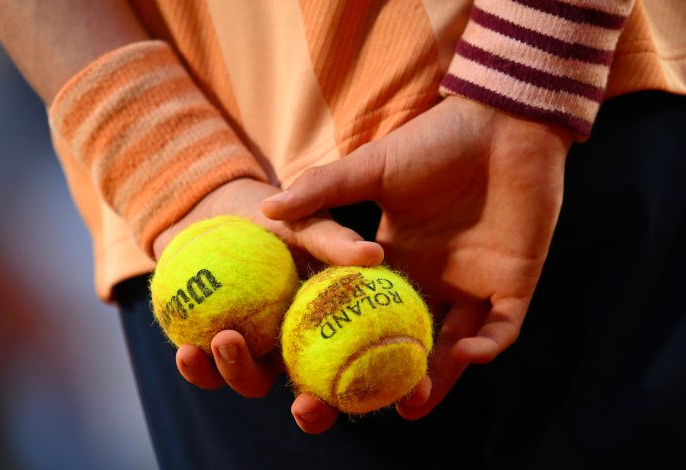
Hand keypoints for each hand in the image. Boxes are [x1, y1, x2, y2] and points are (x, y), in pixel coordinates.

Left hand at [152, 178, 382, 411]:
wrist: (213, 210)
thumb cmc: (269, 215)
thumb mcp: (304, 222)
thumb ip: (333, 240)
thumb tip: (373, 254)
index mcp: (324, 325)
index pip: (362, 363)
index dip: (385, 388)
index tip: (408, 399)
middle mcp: (293, 346)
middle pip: (312, 394)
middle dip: (313, 414)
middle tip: (305, 408)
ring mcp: (253, 350)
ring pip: (254, 382)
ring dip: (241, 375)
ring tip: (227, 342)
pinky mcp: (209, 349)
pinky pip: (206, 369)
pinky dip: (198, 367)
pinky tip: (188, 351)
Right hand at [261, 95, 572, 428]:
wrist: (500, 122)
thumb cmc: (434, 141)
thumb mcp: (371, 168)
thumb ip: (322, 190)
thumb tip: (265, 209)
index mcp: (396, 257)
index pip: (371, 312)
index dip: (351, 341)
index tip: (326, 367)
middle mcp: (432, 278)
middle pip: (411, 338)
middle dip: (394, 373)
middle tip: (369, 403)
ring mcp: (474, 283)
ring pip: (455, 345)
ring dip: (438, 377)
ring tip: (413, 402)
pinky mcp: (514, 282)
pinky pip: (502, 327)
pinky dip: (486, 345)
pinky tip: (463, 352)